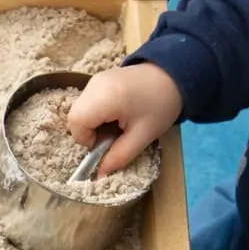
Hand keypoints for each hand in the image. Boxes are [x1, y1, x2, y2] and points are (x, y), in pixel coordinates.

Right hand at [67, 64, 182, 174]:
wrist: (174, 75)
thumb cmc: (160, 105)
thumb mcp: (142, 136)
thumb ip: (119, 156)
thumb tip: (100, 175)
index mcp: (105, 97)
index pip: (76, 123)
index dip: (86, 139)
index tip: (106, 141)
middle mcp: (95, 85)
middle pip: (74, 116)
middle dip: (87, 132)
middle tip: (111, 135)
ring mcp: (95, 80)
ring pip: (78, 110)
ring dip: (91, 123)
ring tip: (114, 124)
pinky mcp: (98, 79)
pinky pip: (86, 102)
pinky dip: (94, 114)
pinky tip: (114, 114)